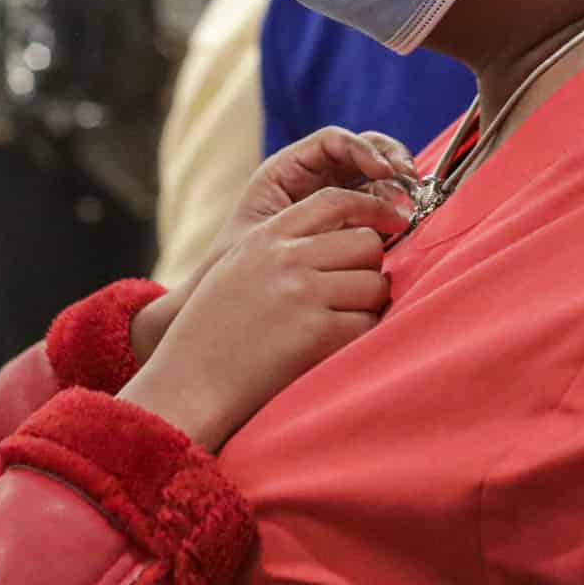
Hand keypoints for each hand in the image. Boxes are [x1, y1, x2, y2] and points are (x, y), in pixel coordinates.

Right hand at [120, 187, 403, 449]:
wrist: (190, 384)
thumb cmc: (213, 332)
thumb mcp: (238, 268)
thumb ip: (282, 247)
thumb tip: (349, 235)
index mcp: (266, 236)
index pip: (335, 200)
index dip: (372, 207)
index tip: (394, 221)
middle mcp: (286, 257)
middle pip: (366, 242)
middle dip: (368, 268)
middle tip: (351, 295)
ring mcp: (302, 293)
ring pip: (375, 284)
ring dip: (367, 306)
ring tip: (337, 324)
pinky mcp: (316, 332)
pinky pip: (368, 324)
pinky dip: (360, 337)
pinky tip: (333, 347)